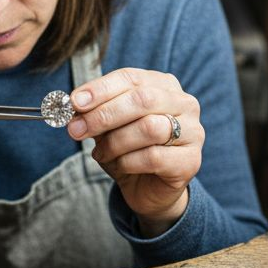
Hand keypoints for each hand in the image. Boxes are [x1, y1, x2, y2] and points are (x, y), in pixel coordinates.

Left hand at [68, 68, 202, 235]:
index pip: (131, 78)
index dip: (101, 88)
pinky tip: (118, 165)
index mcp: (164, 85)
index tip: (75, 102)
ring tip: (100, 153)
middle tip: (76, 129)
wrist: (149, 189)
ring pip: (149, 128)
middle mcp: (184, 103)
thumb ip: (97, 112)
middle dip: (104, 115)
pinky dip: (127, 162)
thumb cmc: (130, 150)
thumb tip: (76, 106)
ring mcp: (193, 132)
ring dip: (115, 142)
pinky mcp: (191, 161)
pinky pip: (154, 157)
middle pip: (142, 100)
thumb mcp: (109, 127)